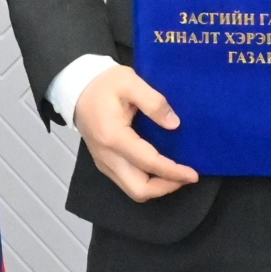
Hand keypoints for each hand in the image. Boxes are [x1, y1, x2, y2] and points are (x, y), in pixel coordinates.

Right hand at [73, 64, 199, 201]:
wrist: (77, 88)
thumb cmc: (103, 83)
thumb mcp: (130, 81)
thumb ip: (154, 102)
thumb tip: (174, 124)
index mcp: (113, 136)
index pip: (148, 163)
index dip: (173, 171)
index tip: (193, 174)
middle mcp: (107, 156)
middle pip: (138, 189)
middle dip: (166, 187)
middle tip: (186, 176)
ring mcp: (103, 162)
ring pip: (132, 190)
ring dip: (157, 187)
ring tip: (176, 175)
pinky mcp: (104, 163)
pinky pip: (127, 182)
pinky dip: (146, 182)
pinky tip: (159, 169)